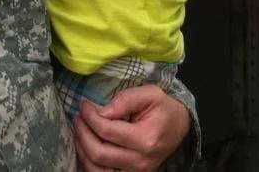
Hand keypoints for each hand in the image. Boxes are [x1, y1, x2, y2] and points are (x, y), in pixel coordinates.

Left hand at [73, 85, 189, 171]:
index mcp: (146, 139)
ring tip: (80, 130)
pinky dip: (89, 163)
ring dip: (82, 149)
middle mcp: (141, 161)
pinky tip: (86, 146)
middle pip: (99, 153)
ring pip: (97, 169)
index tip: (84, 104)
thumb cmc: (164, 108)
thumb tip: (101, 111)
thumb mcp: (150, 94)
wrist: (180, 127)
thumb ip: (125, 99)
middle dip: (82, 133)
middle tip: (79, 117)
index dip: (90, 117)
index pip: (107, 131)